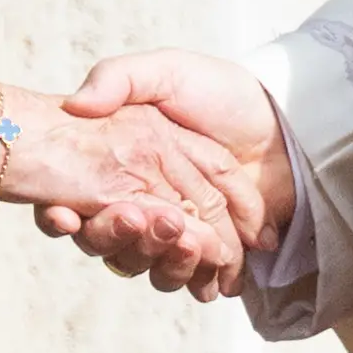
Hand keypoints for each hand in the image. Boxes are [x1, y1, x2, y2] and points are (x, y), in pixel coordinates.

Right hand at [37, 51, 295, 299]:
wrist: (285, 119)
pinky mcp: (215, 254)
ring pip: (153, 268)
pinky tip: (214, 277)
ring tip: (191, 243)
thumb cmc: (221, 91)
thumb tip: (76, 104)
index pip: (89, 205)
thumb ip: (118, 78)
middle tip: (146, 221)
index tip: (67, 215)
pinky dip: (200, 281)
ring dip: (165, 263)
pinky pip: (196, 280)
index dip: (71, 216)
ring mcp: (180, 233)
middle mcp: (145, 206)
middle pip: (118, 243)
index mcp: (125, 170)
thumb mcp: (166, 71)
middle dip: (124, 240)